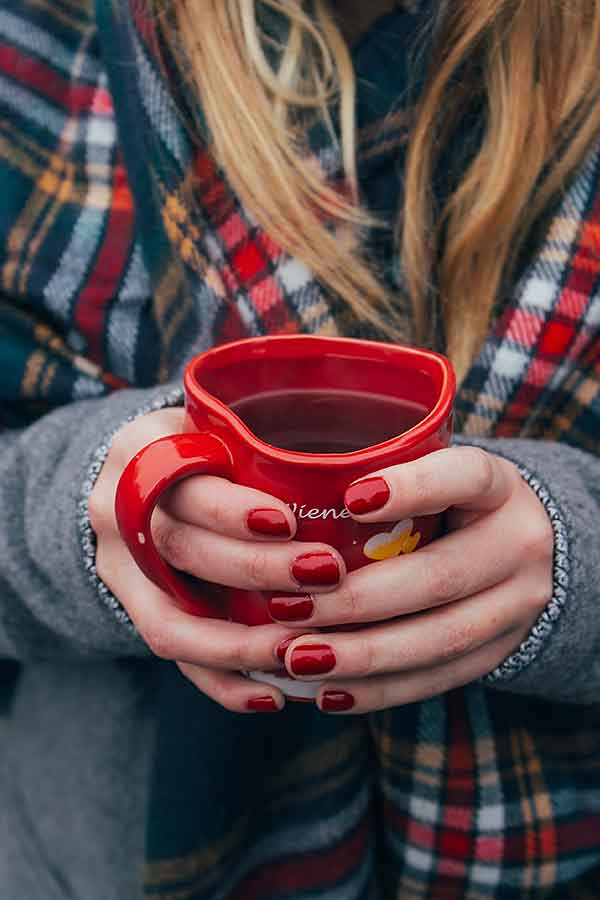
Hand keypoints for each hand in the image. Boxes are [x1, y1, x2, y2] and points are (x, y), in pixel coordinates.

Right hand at [89, 408, 341, 712]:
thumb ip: (264, 443)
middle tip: (325, 575)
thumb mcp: (221, 424)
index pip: (182, 483)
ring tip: (303, 651)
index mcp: (142, 449)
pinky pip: (172, 657)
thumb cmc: (206, 445)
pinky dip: (223, 682)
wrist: (139, 476)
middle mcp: (118, 510)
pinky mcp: (132, 609)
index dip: (232, 511)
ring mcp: (118, 568)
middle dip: (256, 570)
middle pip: (181, 550)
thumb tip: (363, 473)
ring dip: (240, 644)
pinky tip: (273, 695)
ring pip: (170, 621)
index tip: (288, 522)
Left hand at [270, 446, 553, 712]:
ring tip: (297, 658)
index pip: (465, 477)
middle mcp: (519, 543)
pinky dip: (380, 690)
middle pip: (439, 577)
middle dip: (357, 600)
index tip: (350, 499)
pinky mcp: (501, 652)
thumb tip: (285, 504)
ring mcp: (518, 605)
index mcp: (497, 486)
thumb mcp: (435, 473)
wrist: (525, 550)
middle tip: (288, 608)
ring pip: (439, 639)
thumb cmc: (450, 502)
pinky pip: (439, 678)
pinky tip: (329, 691)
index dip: (413, 488)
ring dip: (362, 655)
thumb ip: (384, 476)